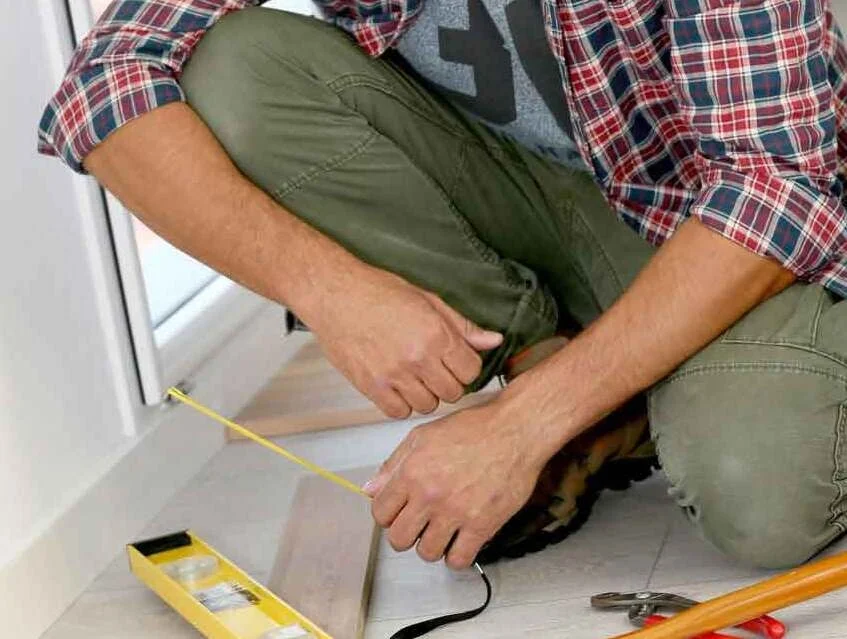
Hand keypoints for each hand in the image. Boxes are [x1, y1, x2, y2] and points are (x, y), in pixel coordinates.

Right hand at [304, 266, 502, 418]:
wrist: (334, 294)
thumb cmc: (377, 291)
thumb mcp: (427, 300)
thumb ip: (462, 326)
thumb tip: (493, 341)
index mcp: (436, 335)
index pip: (471, 370)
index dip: (466, 365)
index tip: (455, 360)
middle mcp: (417, 358)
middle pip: (453, 392)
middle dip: (448, 381)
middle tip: (435, 367)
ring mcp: (393, 375)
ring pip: (428, 405)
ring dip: (426, 393)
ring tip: (414, 375)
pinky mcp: (371, 386)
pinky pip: (399, 412)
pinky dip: (401, 403)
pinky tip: (397, 384)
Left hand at [363, 400, 552, 568]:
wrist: (515, 430)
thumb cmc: (473, 428)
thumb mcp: (423, 436)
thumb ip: (394, 464)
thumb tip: (370, 489)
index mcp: (412, 472)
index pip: (380, 513)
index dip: (388, 515)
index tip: (400, 512)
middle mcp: (430, 495)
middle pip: (399, 539)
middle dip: (406, 534)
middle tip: (419, 524)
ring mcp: (456, 512)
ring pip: (427, 553)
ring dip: (432, 545)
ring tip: (442, 530)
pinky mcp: (482, 525)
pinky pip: (459, 560)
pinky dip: (457, 556)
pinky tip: (461, 540)